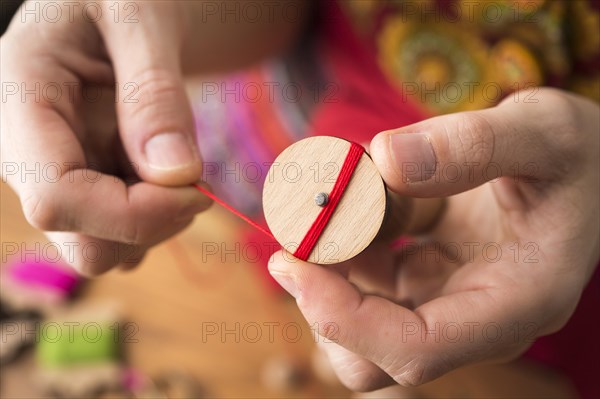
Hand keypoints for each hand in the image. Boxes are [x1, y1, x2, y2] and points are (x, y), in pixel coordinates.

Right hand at [1, 1, 305, 274]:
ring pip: (106, 249)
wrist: (118, 3)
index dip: (131, 214)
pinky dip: (159, 220)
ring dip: (160, 224)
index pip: (56, 197)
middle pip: (82, 244)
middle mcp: (28, 151)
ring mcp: (58, 175)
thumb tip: (176, 175)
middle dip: (152, 226)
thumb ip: (154, 92)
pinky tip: (170, 175)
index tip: (196, 190)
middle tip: (198, 181)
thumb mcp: (140, 14)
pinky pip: (123, 236)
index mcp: (20, 98)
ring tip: (182, 163)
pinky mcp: (88, 186)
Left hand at [268, 88, 599, 390]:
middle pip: (372, 357)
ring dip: (328, 261)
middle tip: (300, 228)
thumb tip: (385, 160)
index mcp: (516, 303)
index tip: (290, 262)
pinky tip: (356, 191)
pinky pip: (366, 276)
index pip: (415, 351)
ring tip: (333, 188)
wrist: (585, 167)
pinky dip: (344, 239)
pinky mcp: (425, 276)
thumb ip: (474, 145)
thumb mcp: (544, 131)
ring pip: (360, 319)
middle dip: (322, 297)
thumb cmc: (578, 154)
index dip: (342, 318)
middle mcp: (476, 318)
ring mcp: (446, 300)